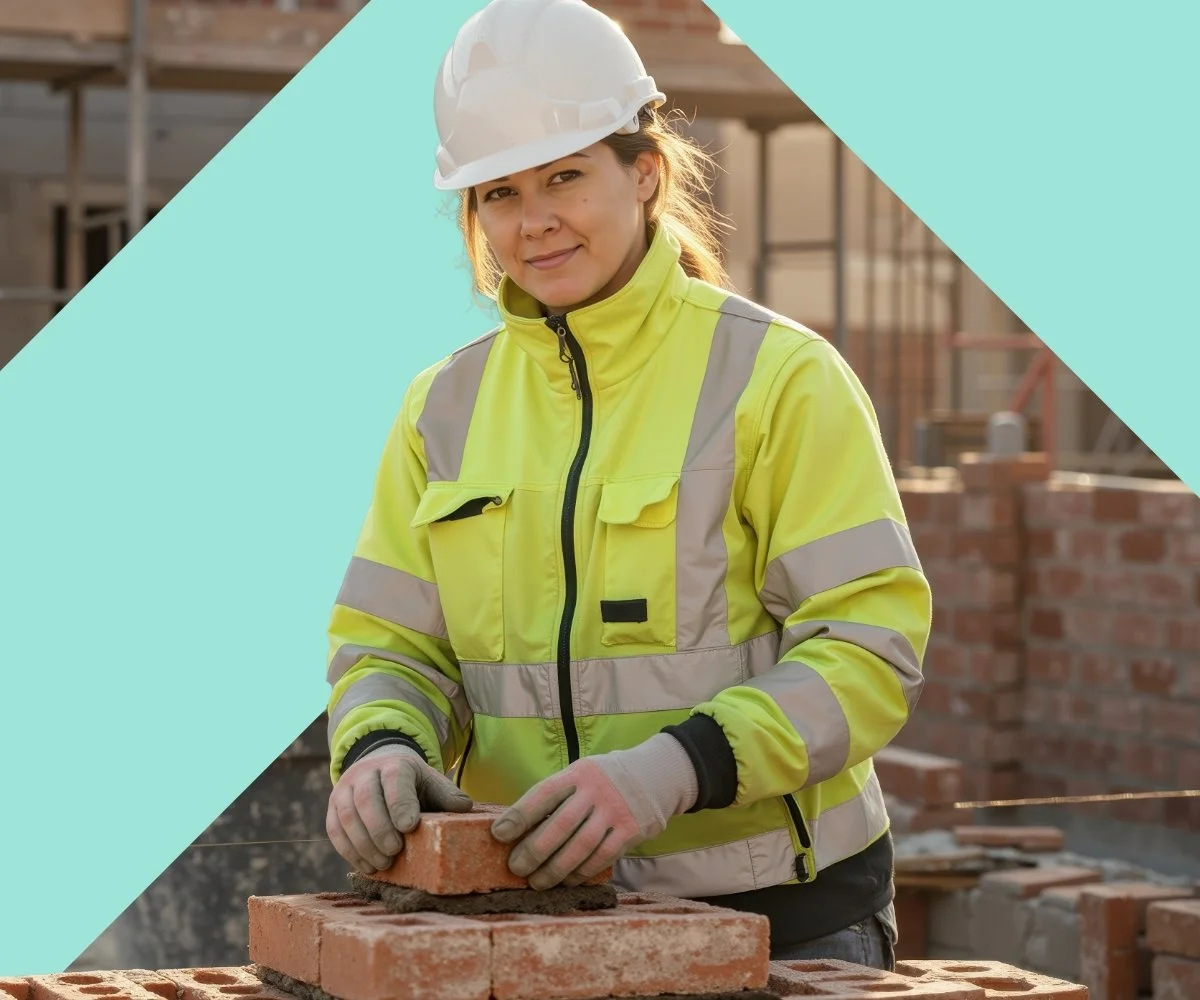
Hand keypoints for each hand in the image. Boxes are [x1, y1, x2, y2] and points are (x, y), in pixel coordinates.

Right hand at [326, 743, 472, 871]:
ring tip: (383, 864)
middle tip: (394, 852)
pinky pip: (335, 830)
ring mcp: (345, 789)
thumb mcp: (431, 782)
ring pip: (347, 816)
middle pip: (366, 799)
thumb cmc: (411, 783)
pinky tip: (367, 866)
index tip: (409, 827)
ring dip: (363, 844)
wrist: (379, 768)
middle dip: (380, 828)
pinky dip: (349, 851)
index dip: (400, 804)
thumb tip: (464, 809)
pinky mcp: (333, 807)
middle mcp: (366, 773)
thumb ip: (446, 795)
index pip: (395, 780)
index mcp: (395, 764)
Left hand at [490, 733, 697, 889]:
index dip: (519, 815)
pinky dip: (581, 872)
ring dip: (555, 869)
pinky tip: (567, 880)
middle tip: (516, 868)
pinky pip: (602, 857)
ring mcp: (615, 811)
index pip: (543, 794)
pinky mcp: (630, 830)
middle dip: (534, 850)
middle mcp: (596, 790)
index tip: (498, 834)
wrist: (655, 774)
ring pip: (580, 846)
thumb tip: (518, 826)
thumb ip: (557, 796)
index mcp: (578, 773)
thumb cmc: (604, 780)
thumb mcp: (580, 774)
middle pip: (560, 825)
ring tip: (537, 882)